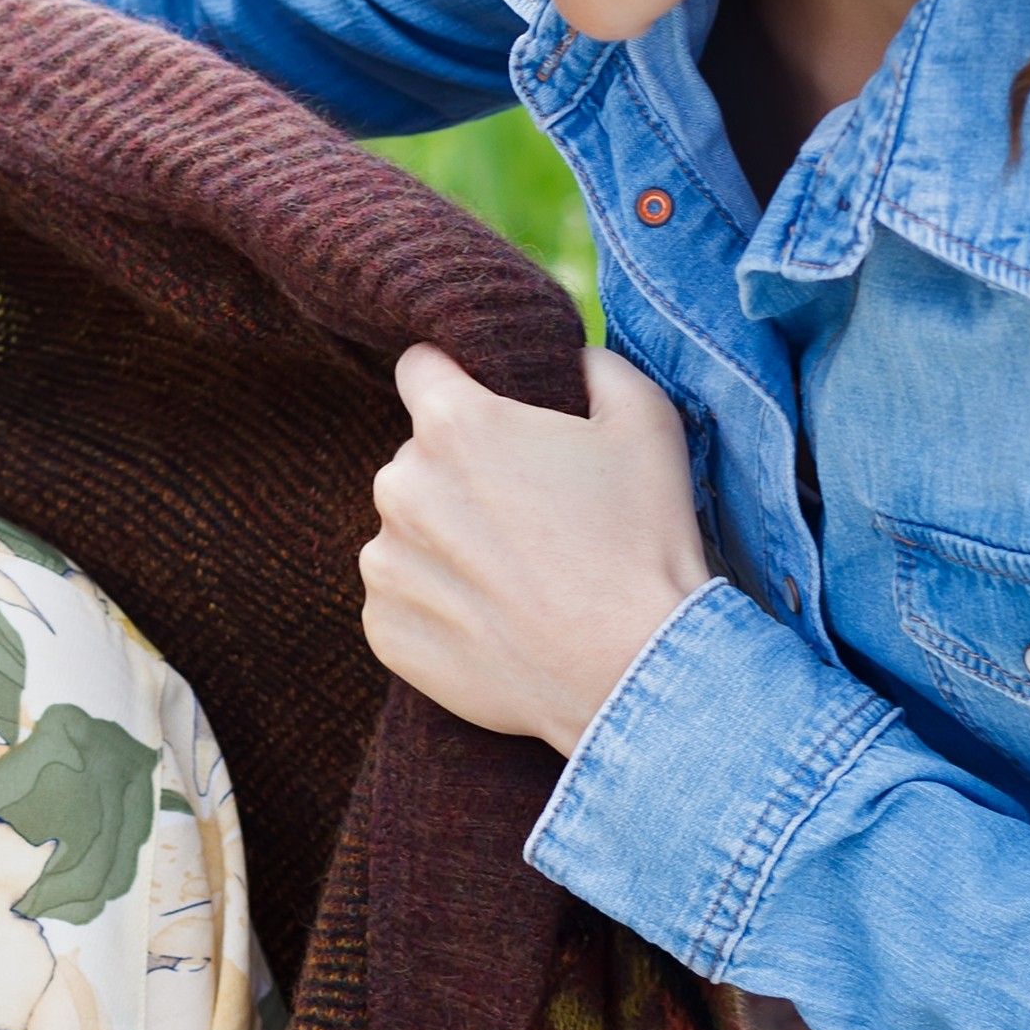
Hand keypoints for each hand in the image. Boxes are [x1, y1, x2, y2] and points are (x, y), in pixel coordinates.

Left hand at [364, 344, 712, 754]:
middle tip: (528, 516)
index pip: (420, 367)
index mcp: (452, 424)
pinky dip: (438, 605)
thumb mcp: (646, 420)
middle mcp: (400, 486)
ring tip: (517, 577)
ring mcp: (384, 563)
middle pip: (419, 458)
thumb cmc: (641, 542)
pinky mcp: (383, 628)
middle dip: (462, 474)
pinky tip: (496, 621)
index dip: (458, 380)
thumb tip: (570, 359)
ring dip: (447, 542)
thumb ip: (594, 366)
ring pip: (409, 530)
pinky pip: (402, 598)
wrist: (631, 671)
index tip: (488, 411)